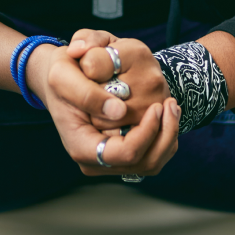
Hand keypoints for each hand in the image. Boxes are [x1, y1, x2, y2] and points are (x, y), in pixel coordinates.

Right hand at [24, 37, 179, 177]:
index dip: (145, 133)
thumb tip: (118, 111)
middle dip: (165, 134)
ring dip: (168, 135)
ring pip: (153, 161)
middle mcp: (96, 160)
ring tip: (172, 106)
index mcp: (80, 145)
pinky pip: (153, 153)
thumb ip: (86, 92)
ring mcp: (111, 158)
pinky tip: (165, 113)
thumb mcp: (63, 72)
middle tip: (171, 104)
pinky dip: (164, 135)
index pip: (124, 154)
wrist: (63, 75)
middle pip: (145, 162)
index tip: (155, 106)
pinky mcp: (123, 150)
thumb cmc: (62, 72)